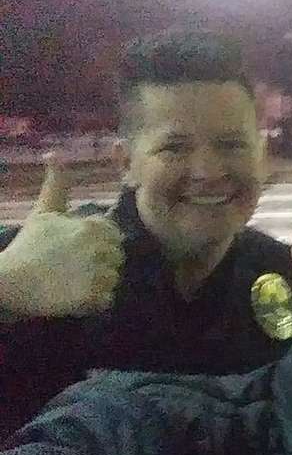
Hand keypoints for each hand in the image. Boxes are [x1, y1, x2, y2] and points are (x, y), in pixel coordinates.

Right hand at [0, 155, 124, 318]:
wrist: (8, 281)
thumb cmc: (27, 245)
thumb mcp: (44, 211)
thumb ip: (57, 184)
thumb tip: (54, 153)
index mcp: (92, 226)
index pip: (113, 234)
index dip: (98, 242)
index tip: (75, 250)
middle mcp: (98, 247)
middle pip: (117, 257)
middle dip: (101, 262)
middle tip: (72, 267)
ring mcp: (97, 272)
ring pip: (114, 278)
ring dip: (98, 283)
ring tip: (70, 281)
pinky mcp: (92, 297)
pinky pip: (107, 300)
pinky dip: (93, 302)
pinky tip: (72, 295)